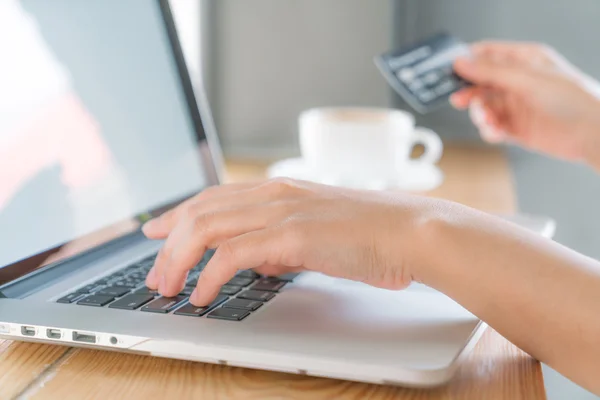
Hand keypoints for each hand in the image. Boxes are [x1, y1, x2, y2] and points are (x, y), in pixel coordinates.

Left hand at [142, 179, 434, 305]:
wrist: (409, 232)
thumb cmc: (370, 235)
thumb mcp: (316, 234)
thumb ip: (282, 243)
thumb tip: (258, 260)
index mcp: (278, 190)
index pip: (213, 197)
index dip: (178, 214)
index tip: (156, 232)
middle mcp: (274, 194)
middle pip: (200, 211)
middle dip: (168, 243)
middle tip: (155, 273)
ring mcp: (282, 211)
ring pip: (207, 229)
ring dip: (179, 260)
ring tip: (167, 287)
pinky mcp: (292, 235)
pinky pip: (233, 255)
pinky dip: (209, 276)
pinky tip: (202, 294)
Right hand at [452, 41, 599, 166]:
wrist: (591, 134)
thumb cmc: (573, 100)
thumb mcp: (527, 79)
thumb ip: (491, 72)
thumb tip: (462, 63)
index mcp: (524, 60)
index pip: (488, 54)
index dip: (468, 61)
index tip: (451, 72)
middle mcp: (519, 82)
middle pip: (480, 83)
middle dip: (469, 93)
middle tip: (461, 100)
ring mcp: (517, 106)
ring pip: (483, 108)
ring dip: (480, 115)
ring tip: (488, 120)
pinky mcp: (516, 128)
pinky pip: (492, 128)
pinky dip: (489, 131)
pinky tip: (496, 132)